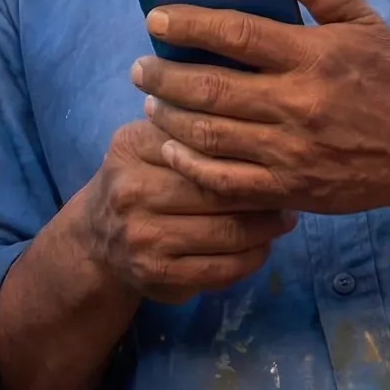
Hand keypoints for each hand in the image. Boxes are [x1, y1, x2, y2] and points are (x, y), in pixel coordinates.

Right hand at [73, 117, 294, 303]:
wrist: (96, 240)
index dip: (243, 146)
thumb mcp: (146, 141)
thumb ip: (186, 125)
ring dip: (265, 227)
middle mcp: (133, 191)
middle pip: (216, 188)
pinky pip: (221, 269)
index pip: (199, 142)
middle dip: (261, 189)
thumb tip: (253, 112)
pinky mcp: (158, 277)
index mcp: (132, 146)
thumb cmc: (138, 178)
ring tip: (286, 217)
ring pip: (225, 232)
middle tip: (292, 185)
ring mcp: (144, 238)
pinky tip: (264, 246)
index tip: (276, 146)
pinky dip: (251, 259)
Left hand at [134, 0, 389, 216]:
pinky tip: (172, 150)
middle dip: (164, 75)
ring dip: (170, 118)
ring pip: (211, 136)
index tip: (155, 18)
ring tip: (151, 101)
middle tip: (140, 65)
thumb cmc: (387, 79)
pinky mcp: (289, 188)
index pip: (236, 34)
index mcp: (310, 57)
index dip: (189, 24)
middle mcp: (296, 104)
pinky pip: (227, 182)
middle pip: (211, 89)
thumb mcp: (363, 21)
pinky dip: (191, 166)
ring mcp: (289, 151)